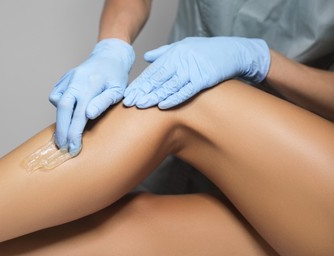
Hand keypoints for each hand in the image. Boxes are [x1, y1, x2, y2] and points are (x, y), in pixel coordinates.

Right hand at [49, 38, 134, 153]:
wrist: (109, 56)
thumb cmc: (116, 76)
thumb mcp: (118, 90)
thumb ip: (104, 102)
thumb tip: (89, 115)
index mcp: (91, 84)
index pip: (79, 113)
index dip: (74, 133)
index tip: (74, 148)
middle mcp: (76, 80)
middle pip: (63, 109)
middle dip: (62, 131)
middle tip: (63, 147)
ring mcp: (68, 78)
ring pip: (57, 102)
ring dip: (59, 120)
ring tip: (64, 135)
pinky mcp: (64, 78)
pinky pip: (56, 95)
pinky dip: (58, 107)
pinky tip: (67, 114)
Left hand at [123, 36, 269, 108]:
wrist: (232, 51)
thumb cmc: (205, 49)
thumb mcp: (183, 45)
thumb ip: (163, 52)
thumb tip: (146, 57)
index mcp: (173, 54)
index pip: (152, 71)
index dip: (139, 83)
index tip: (128, 94)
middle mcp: (180, 61)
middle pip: (157, 79)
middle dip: (142, 91)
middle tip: (129, 102)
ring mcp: (192, 70)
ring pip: (169, 86)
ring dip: (154, 97)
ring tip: (141, 106)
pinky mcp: (203, 79)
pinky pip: (186, 91)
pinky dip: (174, 99)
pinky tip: (162, 106)